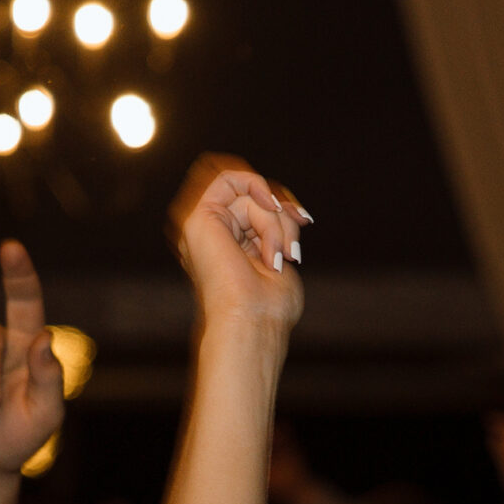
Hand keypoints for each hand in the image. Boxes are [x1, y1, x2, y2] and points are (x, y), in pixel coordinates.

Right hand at [170, 154, 307, 334]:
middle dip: (280, 207)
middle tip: (299, 225)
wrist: (252, 323)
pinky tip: (271, 213)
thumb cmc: (269, 308)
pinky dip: (256, 191)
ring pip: (245, 192)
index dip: (281, 205)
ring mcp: (201, 227)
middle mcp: (211, 237)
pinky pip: (229, 180)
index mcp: (227, 248)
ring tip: (277, 254)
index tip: (304, 220)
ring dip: (272, 219)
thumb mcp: (281, 257)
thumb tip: (288, 208)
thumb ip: (277, 228)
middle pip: (250, 195)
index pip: (253, 206)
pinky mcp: (198, 218)